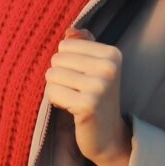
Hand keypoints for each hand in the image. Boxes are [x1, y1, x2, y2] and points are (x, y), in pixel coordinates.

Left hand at [45, 27, 132, 165]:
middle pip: (57, 59)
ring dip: (57, 89)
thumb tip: (70, 30)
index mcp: (112, 54)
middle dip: (60, 76)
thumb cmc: (96, 97)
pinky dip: (56, 101)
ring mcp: (100, 86)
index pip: (65, 44)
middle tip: (78, 91)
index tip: (83, 78)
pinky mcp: (88, 105)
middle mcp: (109, 67)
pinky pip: (52, 92)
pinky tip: (72, 109)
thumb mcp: (94, 67)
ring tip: (74, 99)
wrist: (108, 136)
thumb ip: (83, 44)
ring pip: (52, 75)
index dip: (67, 62)